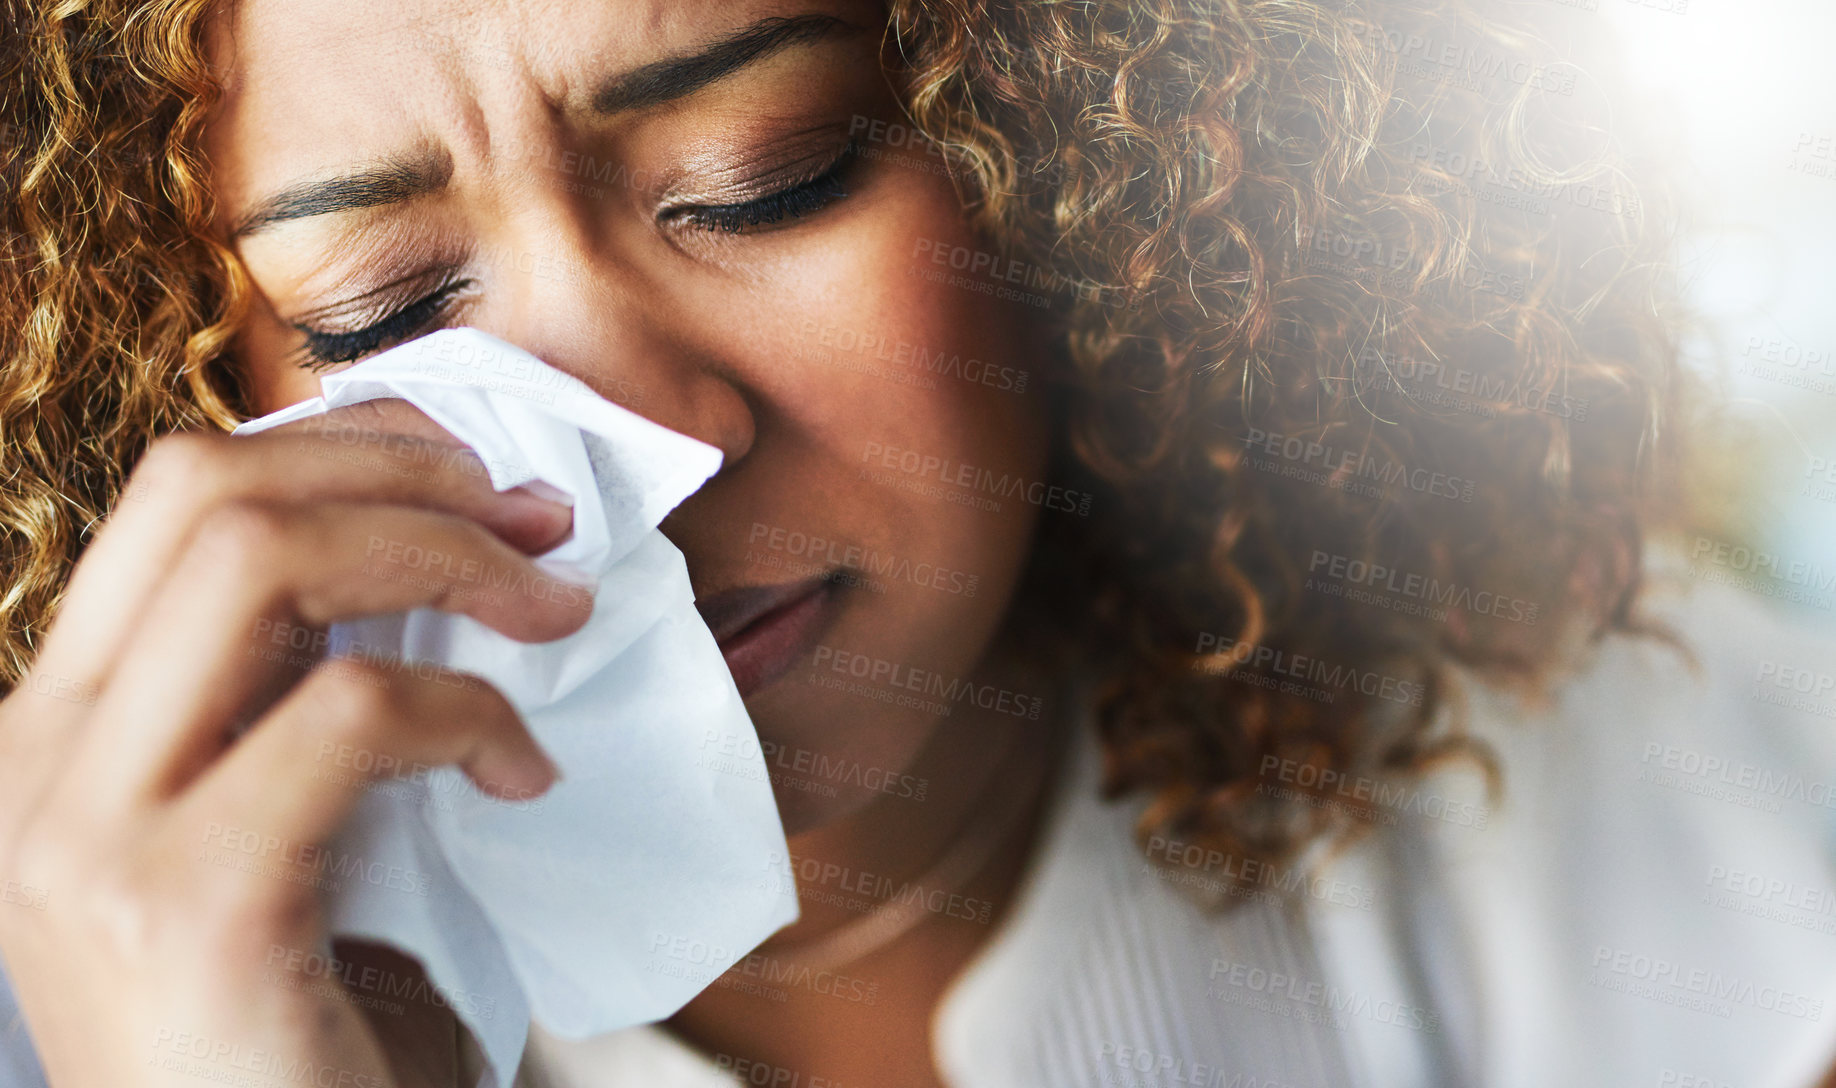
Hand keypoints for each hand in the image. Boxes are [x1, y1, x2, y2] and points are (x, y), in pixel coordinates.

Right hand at [0, 401, 589, 1086]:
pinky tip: (522, 773)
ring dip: (451, 559)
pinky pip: (351, 713)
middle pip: (209, 491)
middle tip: (541, 524)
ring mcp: (90, 833)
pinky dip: (468, 712)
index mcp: (56, 727)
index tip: (475, 474)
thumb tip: (438, 543)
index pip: (176, 496)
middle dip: (408, 473)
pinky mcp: (186, 903)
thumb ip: (292, 695)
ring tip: (555, 617)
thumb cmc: (286, 1027)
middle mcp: (36, 761)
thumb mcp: (267, 823)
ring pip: (263, 560)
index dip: (344, 445)